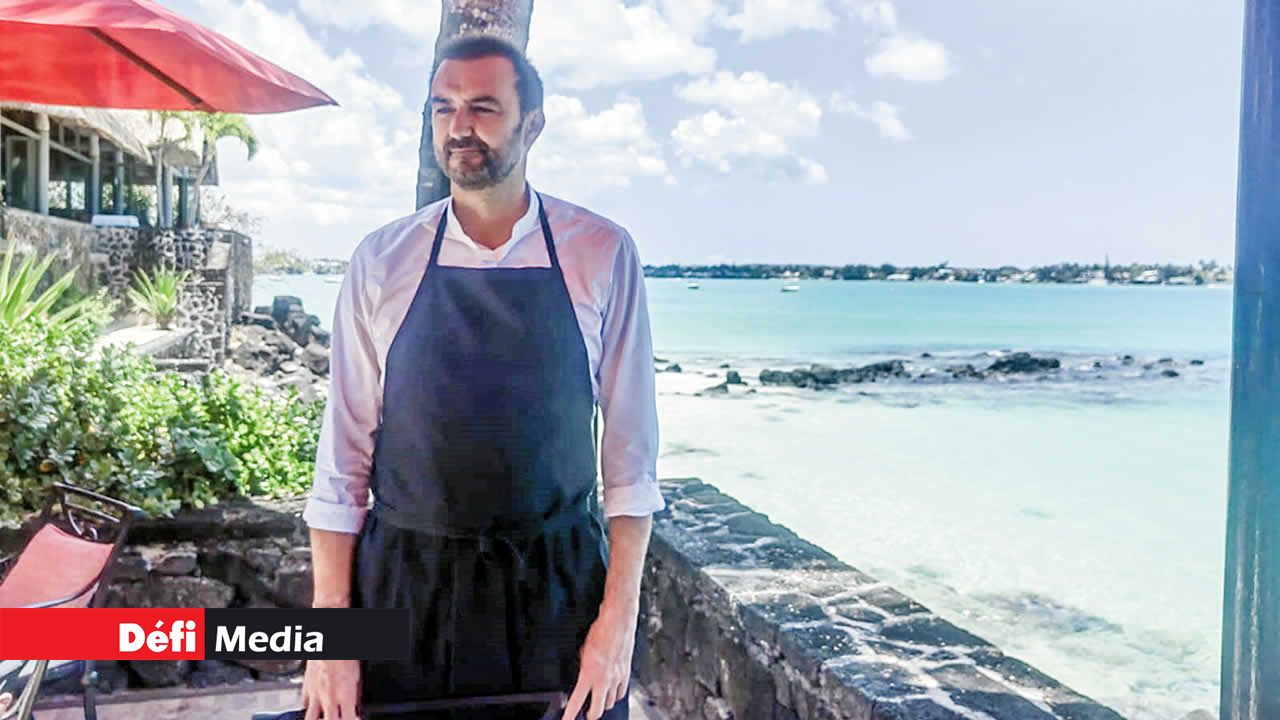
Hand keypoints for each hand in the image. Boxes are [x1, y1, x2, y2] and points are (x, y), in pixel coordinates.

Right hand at [301, 659, 360, 719]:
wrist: (328, 647)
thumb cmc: (344, 657)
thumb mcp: (356, 677)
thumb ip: (355, 695)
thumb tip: (356, 705)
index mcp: (345, 696)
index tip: (354, 719)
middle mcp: (329, 698)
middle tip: (337, 718)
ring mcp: (315, 695)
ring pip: (310, 719)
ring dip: (318, 719)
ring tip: (323, 717)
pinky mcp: (305, 689)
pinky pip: (305, 705)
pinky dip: (310, 707)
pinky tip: (315, 706)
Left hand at [562, 604, 636, 719]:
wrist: (619, 621)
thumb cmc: (601, 631)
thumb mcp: (583, 650)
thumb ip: (582, 667)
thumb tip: (582, 675)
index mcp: (589, 673)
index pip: (577, 701)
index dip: (570, 715)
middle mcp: (604, 679)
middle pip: (598, 711)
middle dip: (590, 715)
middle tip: (585, 713)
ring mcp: (617, 678)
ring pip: (611, 703)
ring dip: (603, 703)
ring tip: (598, 700)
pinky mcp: (627, 674)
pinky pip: (621, 693)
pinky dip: (615, 695)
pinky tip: (611, 691)